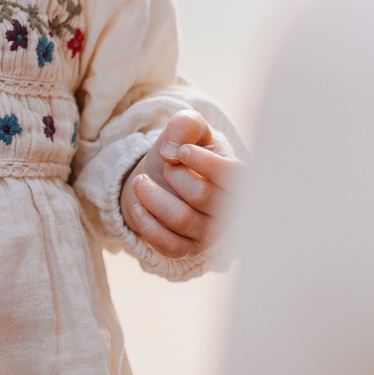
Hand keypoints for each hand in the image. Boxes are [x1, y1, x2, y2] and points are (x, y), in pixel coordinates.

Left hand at [120, 111, 237, 261]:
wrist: (160, 179)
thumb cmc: (181, 152)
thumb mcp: (185, 130)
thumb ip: (185, 125)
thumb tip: (172, 153)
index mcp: (236, 178)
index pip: (232, 175)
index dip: (203, 161)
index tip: (179, 151)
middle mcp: (229, 209)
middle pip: (201, 195)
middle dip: (172, 175)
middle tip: (165, 167)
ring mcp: (210, 233)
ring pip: (180, 219)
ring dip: (151, 196)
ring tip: (140, 182)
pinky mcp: (189, 249)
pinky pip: (168, 245)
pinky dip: (146, 223)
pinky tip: (138, 205)